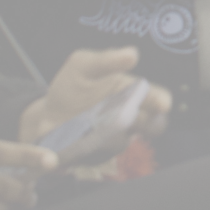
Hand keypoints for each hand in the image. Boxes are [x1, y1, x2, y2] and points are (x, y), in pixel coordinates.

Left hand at [18, 48, 170, 152]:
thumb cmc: (71, 87)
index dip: (161, 101)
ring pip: (123, 140)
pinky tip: (73, 135)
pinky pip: (99, 153)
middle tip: (132, 119)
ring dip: (109, 134)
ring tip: (88, 126)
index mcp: (133, 92)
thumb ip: (106, 59)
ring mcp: (117, 139)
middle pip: (154, 125)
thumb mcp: (82, 66)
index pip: (158, 98)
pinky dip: (87, 145)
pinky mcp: (100, 155)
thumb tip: (133, 54)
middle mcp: (131, 117)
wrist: (47, 115)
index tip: (162, 104)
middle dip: (151, 125)